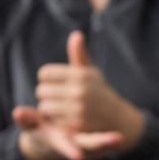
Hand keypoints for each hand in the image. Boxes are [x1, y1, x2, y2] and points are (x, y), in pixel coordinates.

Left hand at [14, 31, 144, 159]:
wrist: (116, 118)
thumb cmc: (98, 91)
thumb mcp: (90, 71)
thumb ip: (79, 54)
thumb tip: (76, 35)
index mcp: (80, 75)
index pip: (45, 73)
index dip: (46, 78)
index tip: (53, 82)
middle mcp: (79, 90)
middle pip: (41, 90)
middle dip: (46, 93)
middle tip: (55, 96)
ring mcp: (78, 109)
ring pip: (44, 106)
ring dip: (48, 107)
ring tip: (58, 106)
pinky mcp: (76, 125)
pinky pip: (52, 121)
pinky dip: (55, 120)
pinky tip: (63, 117)